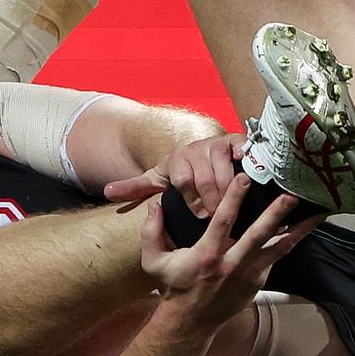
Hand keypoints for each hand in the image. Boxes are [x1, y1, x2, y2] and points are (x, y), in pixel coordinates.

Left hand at [104, 134, 246, 217]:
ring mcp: (217, 143)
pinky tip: (248, 179)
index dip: (191, 200)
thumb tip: (107, 191)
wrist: (201, 151)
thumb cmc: (180, 172)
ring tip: (233, 205)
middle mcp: (196, 148)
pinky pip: (242, 150)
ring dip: (229, 189)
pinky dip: (246, 162)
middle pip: (205, 177)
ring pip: (225, 168)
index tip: (199, 216)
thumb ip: (135, 187)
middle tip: (218, 216)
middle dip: (212, 200)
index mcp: (176, 158)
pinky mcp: (236, 139)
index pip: (183, 180)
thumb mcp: (157, 179)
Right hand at [140, 174, 323, 327]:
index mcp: (207, 254)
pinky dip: (293, 241)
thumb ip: (151, 231)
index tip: (244, 177)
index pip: (222, 220)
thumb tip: (155, 204)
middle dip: (276, 213)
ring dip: (299, 229)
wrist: (191, 322)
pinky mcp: (258, 280)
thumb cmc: (174, 285)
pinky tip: (308, 227)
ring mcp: (249, 274)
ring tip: (318, 212)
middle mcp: (231, 263)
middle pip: (258, 233)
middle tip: (292, 194)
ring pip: (278, 247)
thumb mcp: (153, 261)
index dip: (234, 198)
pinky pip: (278, 257)